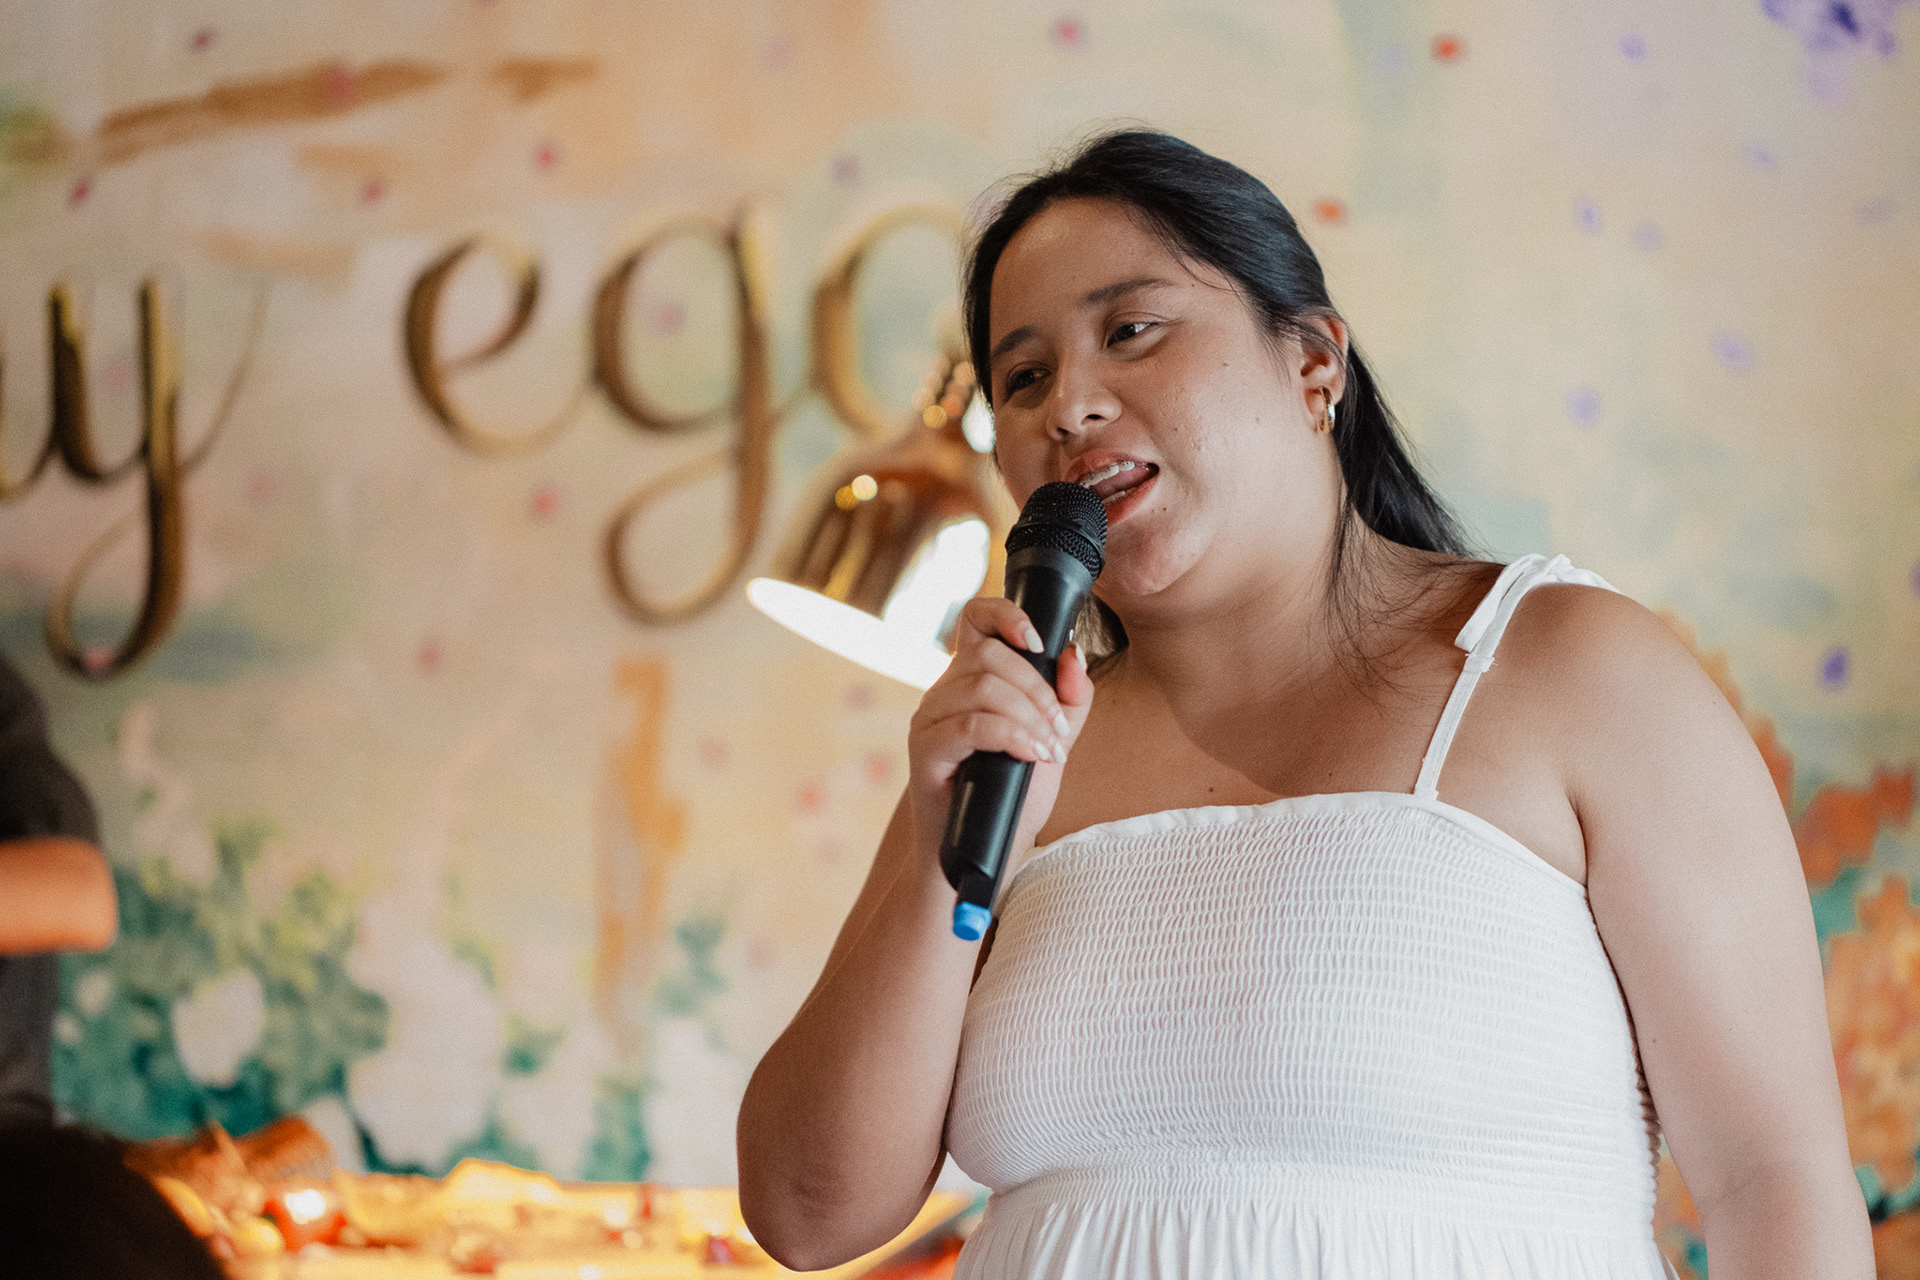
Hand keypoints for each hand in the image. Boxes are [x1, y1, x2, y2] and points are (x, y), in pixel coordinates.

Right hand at [905, 597, 1094, 878]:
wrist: (984, 854)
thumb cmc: (1012, 798)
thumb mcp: (1052, 742)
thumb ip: (1069, 701)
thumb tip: (1073, 654)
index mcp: (969, 680)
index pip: (975, 619)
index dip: (1006, 615)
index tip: (1040, 642)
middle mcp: (943, 692)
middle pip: (988, 654)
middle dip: (1037, 688)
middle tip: (1058, 729)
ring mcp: (928, 720)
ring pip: (983, 687)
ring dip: (1030, 716)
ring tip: (1048, 749)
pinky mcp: (924, 752)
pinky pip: (971, 725)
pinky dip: (1012, 736)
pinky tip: (1031, 755)